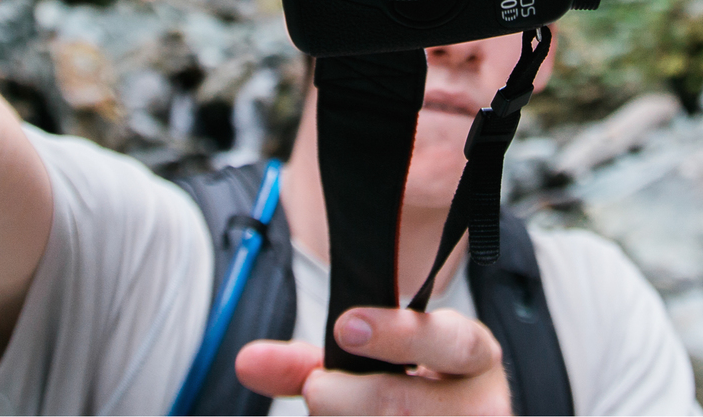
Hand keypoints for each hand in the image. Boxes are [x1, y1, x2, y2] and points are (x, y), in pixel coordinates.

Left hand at [237, 306, 512, 414]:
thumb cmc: (404, 391)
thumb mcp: (365, 367)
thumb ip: (306, 362)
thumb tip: (248, 362)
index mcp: (472, 355)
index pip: (451, 341)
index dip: (398, 334)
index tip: (345, 326)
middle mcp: (486, 403)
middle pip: (399, 403)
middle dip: (341, 400)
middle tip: (325, 393)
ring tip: (349, 413)